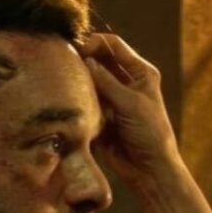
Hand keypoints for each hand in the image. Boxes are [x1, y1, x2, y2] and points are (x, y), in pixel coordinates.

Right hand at [78, 32, 183, 186]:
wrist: (149, 169)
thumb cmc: (150, 133)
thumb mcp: (130, 103)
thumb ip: (107, 81)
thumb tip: (85, 60)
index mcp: (141, 73)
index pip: (114, 46)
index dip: (96, 42)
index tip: (78, 49)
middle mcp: (126, 81)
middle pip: (100, 60)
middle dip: (83, 58)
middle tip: (64, 60)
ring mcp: (112, 98)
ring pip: (90, 79)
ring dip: (78, 78)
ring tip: (62, 78)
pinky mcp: (100, 114)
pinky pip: (85, 100)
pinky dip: (76, 97)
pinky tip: (64, 96)